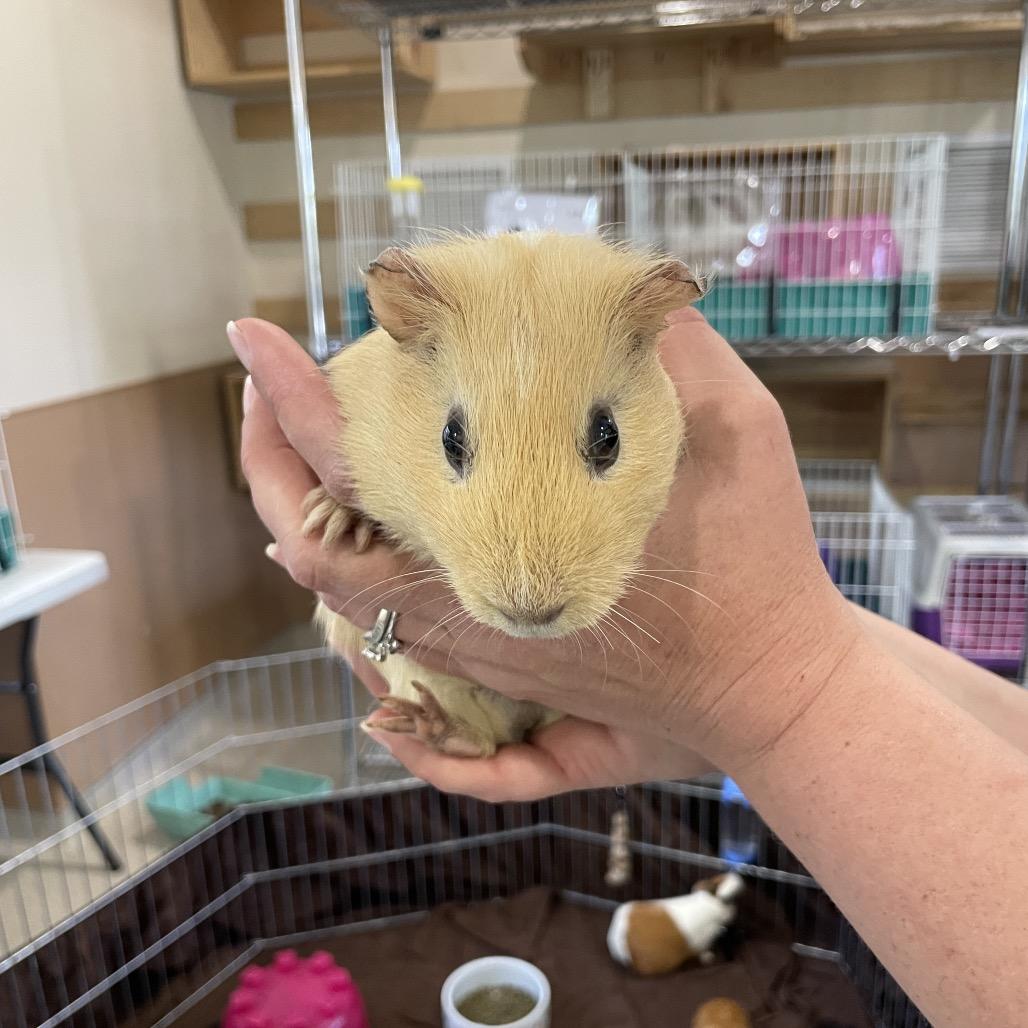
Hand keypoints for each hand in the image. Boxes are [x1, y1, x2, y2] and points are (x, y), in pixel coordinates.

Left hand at [232, 314, 857, 792]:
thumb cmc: (760, 574)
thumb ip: (675, 352)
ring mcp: (473, 646)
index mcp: (499, 553)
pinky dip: (352, 570)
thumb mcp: (742, 436)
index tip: (251, 339)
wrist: (773, 695)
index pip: (351, 480)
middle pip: (314, 548)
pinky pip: (385, 626)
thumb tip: (623, 292)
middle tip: (266, 383)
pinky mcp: (497, 661)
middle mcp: (465, 612)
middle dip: (272, 461)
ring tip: (304, 432)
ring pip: (341, 594)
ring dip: (307, 510)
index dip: (290, 404)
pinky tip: (356, 525)